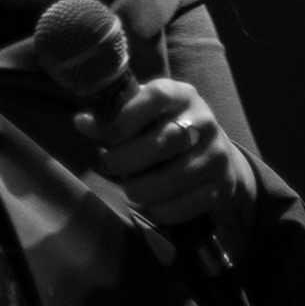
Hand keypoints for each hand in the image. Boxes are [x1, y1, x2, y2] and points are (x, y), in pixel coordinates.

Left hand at [79, 77, 253, 229]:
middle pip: (165, 140)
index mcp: (182, 95)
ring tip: (132, 189)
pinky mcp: (222, 186)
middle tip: (112, 166)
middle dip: (128, 159)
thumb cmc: (167, 132)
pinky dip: (161, 210)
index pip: (157, 96)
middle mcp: (204, 121)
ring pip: (174, 177)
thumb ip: (113, 120)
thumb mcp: (143, 117)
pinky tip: (152, 205)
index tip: (107, 136)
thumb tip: (82, 122)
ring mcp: (217, 155)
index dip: (127, 117)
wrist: (219, 159)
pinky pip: (186, 204)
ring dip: (143, 189)